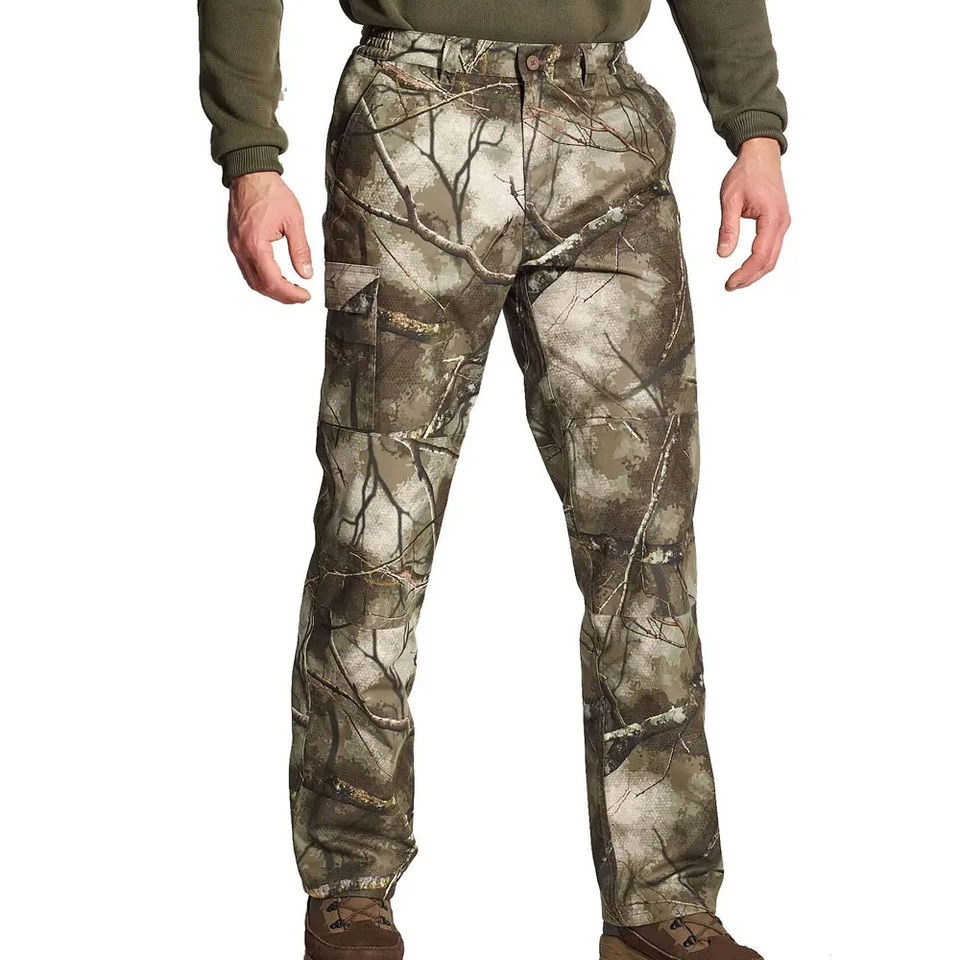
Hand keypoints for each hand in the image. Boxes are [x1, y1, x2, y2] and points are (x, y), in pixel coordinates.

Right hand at [227, 172, 312, 303]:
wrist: (250, 174)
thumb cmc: (269, 192)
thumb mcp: (294, 221)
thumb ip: (301, 250)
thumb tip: (306, 273)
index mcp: (256, 245)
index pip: (273, 282)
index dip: (291, 294)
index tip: (305, 296)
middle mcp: (242, 249)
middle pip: (261, 286)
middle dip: (283, 296)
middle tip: (300, 296)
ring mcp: (236, 247)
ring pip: (252, 281)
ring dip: (272, 289)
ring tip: (291, 289)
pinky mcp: (235, 244)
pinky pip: (247, 270)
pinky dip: (262, 279)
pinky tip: (276, 277)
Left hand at [717, 137, 789, 290]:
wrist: (761, 155)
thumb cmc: (747, 173)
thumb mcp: (730, 199)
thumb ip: (727, 228)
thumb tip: (723, 253)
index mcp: (772, 218)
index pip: (759, 256)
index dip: (745, 273)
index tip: (730, 283)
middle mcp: (782, 223)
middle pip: (769, 261)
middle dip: (750, 277)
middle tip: (731, 285)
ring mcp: (783, 223)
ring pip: (773, 257)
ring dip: (756, 271)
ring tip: (737, 280)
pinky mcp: (779, 222)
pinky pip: (773, 248)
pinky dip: (760, 261)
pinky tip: (747, 266)